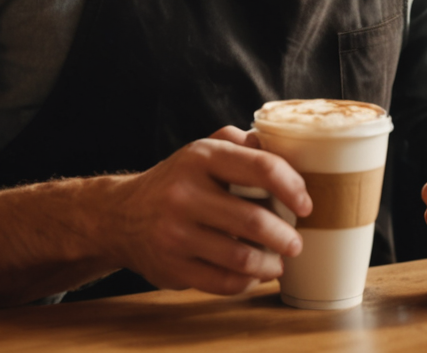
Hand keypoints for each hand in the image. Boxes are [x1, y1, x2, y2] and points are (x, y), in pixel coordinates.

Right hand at [101, 126, 310, 295]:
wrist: (120, 216)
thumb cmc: (175, 183)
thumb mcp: (199, 151)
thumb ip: (238, 144)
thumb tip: (278, 148)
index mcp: (199, 157)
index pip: (260, 167)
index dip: (293, 187)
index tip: (306, 205)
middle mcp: (184, 193)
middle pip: (254, 219)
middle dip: (286, 236)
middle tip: (295, 242)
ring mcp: (176, 233)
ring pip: (242, 257)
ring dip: (271, 264)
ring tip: (278, 262)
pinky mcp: (172, 267)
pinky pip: (224, 281)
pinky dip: (246, 281)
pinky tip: (252, 274)